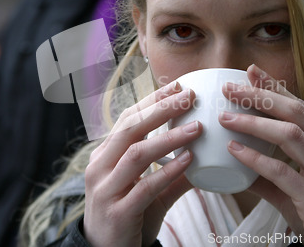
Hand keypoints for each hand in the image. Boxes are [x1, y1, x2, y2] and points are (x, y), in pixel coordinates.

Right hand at [83, 81, 201, 246]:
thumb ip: (172, 175)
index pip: (128, 119)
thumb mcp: (149, 192)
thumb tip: (203, 159)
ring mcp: (105, 189)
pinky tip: (189, 160)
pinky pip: (145, 187)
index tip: (177, 86)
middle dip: (160, 109)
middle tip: (188, 95)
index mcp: (105, 156)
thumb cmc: (126, 217)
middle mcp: (100, 167)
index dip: (152, 101)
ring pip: (137, 154)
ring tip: (197, 127)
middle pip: (130, 128)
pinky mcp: (117, 212)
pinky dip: (168, 171)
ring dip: (169, 138)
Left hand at [219, 64, 303, 238]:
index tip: (250, 72)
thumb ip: (267, 171)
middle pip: (296, 113)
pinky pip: (281, 171)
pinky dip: (255, 158)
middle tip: (229, 88)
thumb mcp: (295, 184)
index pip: (300, 107)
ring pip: (290, 135)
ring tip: (225, 117)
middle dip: (260, 96)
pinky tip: (234, 149)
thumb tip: (234, 157)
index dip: (274, 88)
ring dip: (254, 123)